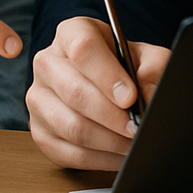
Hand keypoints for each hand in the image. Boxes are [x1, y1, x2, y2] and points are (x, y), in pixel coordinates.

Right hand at [27, 16, 168, 169]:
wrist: (108, 88)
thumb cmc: (126, 68)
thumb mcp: (146, 58)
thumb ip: (153, 68)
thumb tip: (150, 94)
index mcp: (71, 33)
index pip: (83, 49)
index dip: (108, 75)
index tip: (130, 97)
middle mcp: (47, 63)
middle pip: (75, 92)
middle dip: (112, 116)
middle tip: (137, 128)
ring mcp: (38, 98)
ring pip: (71, 126)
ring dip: (108, 141)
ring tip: (134, 143)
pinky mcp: (40, 131)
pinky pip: (69, 152)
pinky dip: (101, 159)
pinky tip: (120, 155)